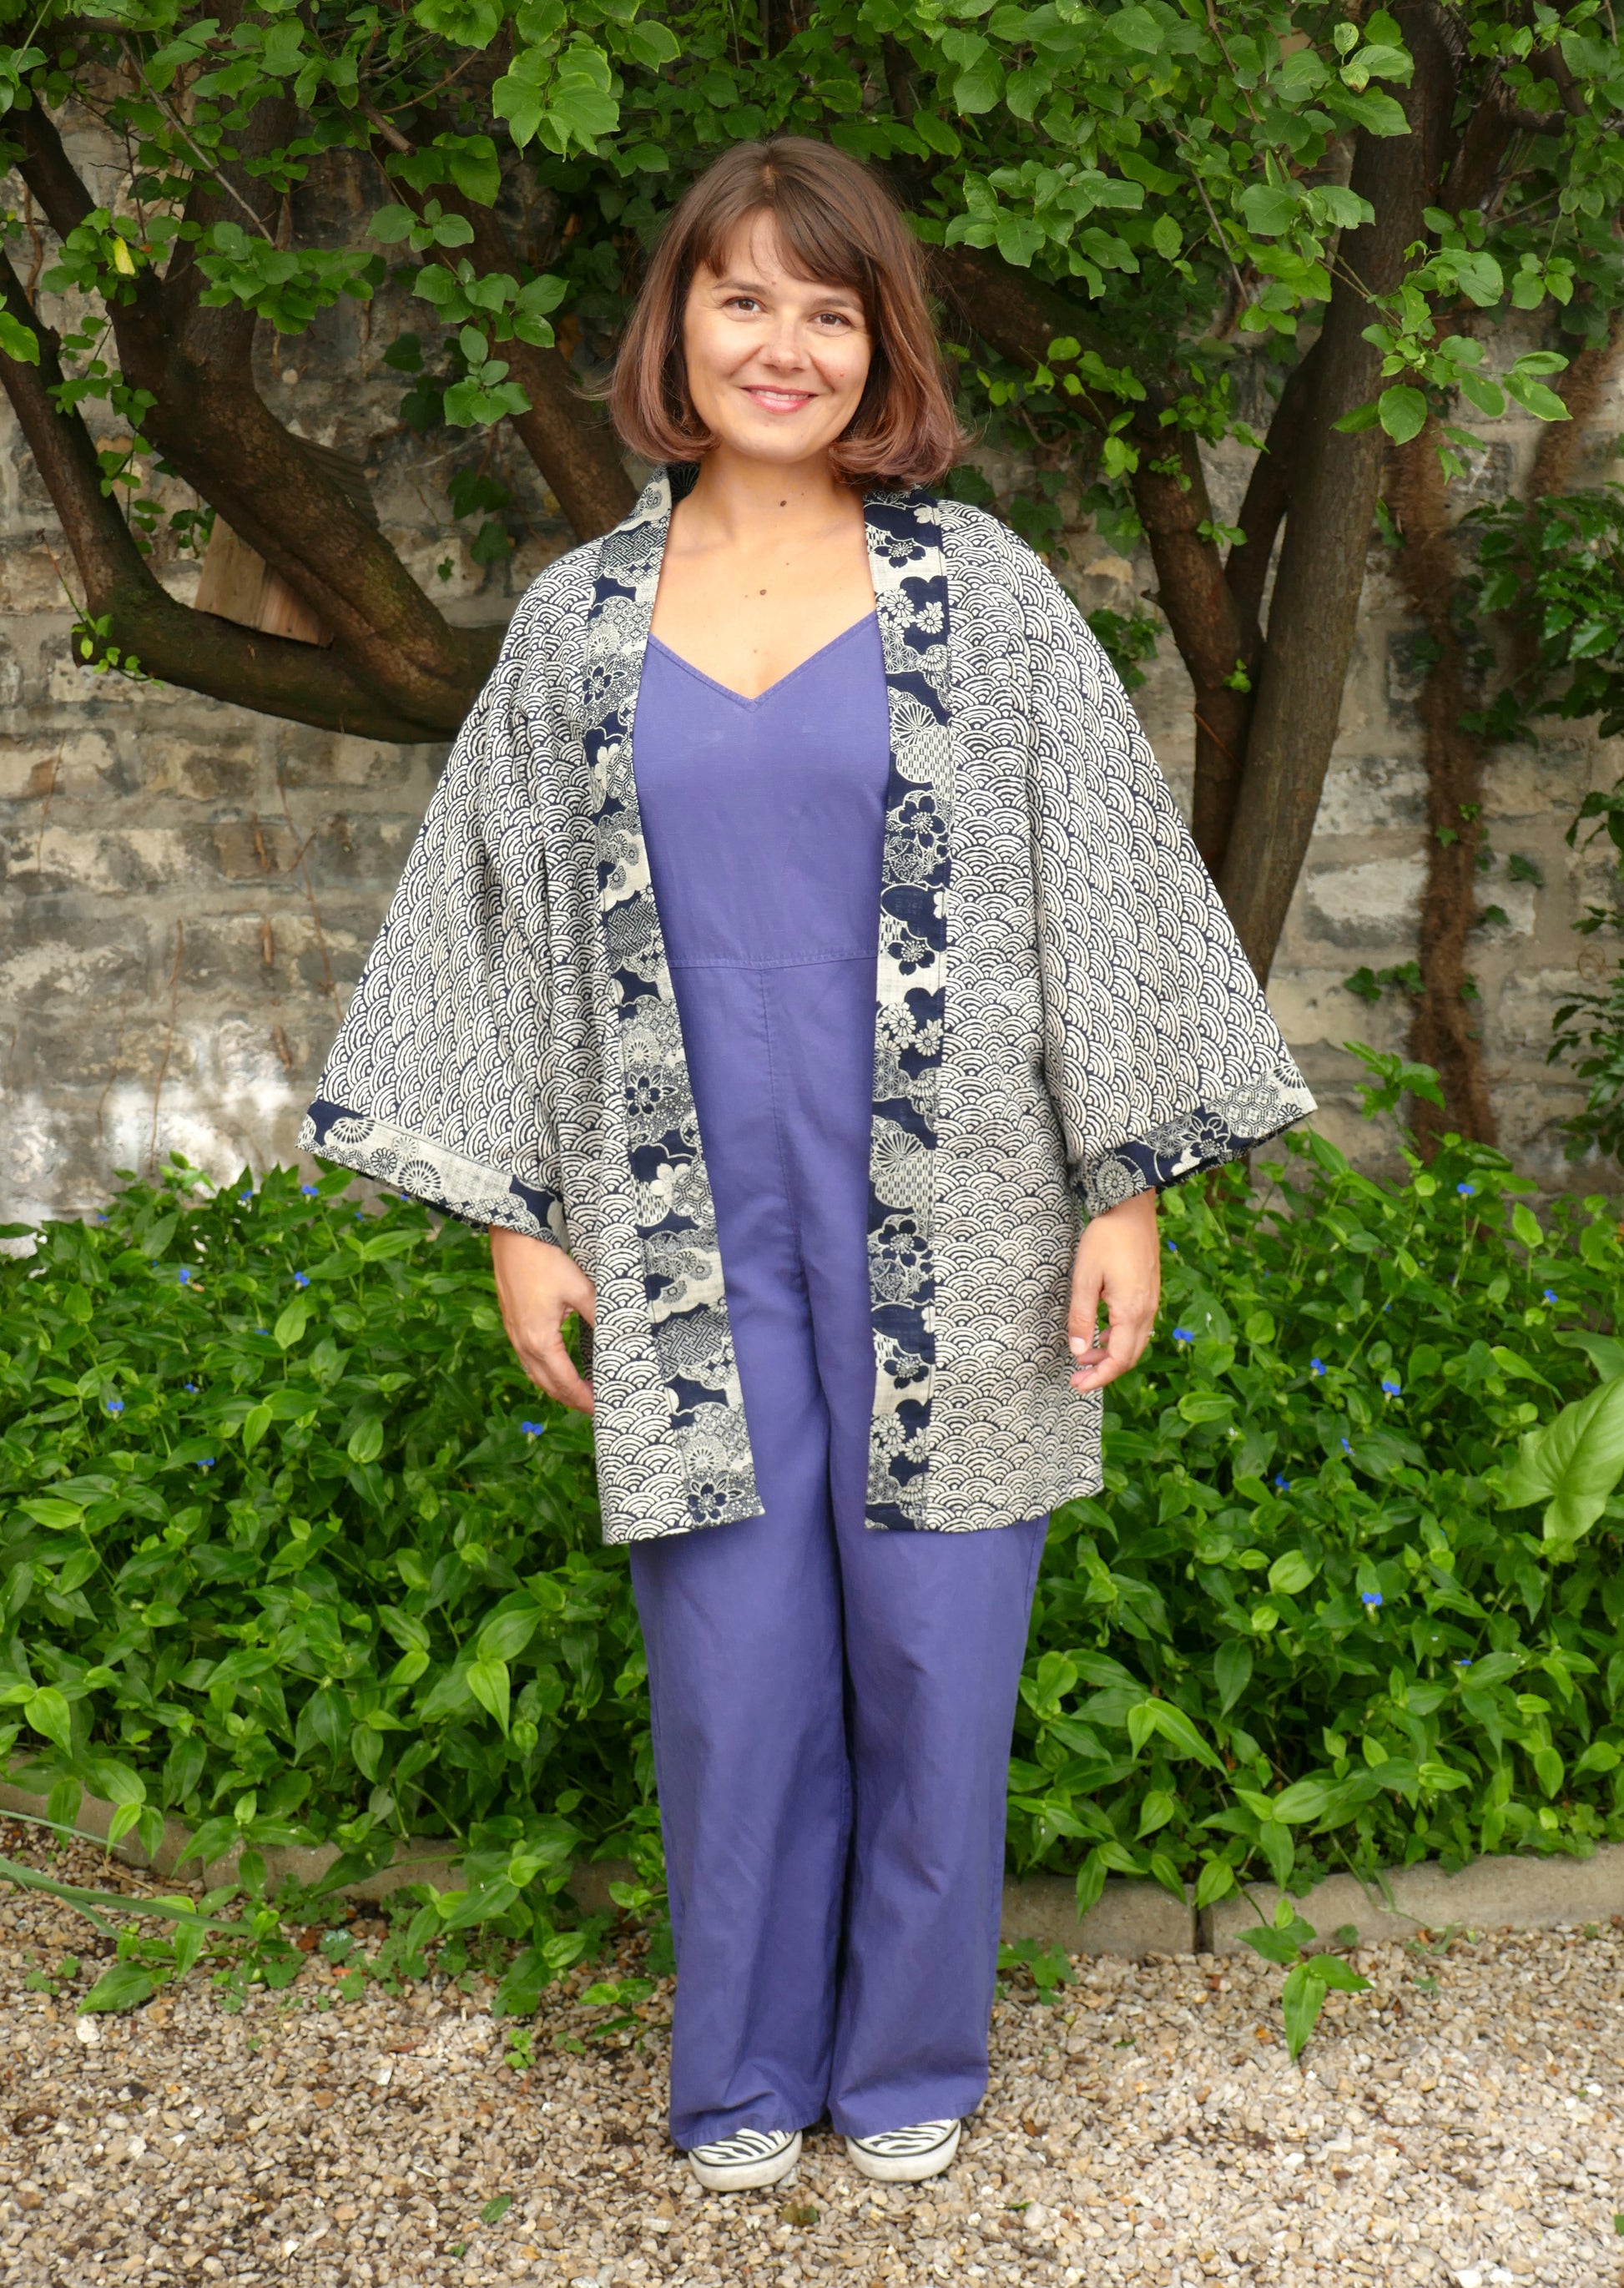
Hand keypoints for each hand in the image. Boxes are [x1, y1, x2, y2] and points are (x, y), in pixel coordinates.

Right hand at [490, 1227, 596, 1413]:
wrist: (512, 1238)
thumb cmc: (544, 1261)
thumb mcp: (579, 1289)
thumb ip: (600, 1316)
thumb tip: (621, 1336)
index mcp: (540, 1341)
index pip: (565, 1383)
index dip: (584, 1399)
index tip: (603, 1407)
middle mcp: (523, 1344)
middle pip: (548, 1386)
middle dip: (571, 1400)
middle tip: (596, 1406)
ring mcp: (514, 1335)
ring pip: (535, 1374)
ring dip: (557, 1387)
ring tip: (581, 1391)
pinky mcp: (512, 1324)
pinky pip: (528, 1360)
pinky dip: (545, 1371)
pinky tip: (558, 1366)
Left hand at [1067, 1188, 1159, 1393]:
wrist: (1131, 1208)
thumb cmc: (1106, 1238)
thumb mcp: (1084, 1278)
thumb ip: (1081, 1318)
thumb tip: (1079, 1351)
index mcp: (1132, 1311)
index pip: (1119, 1359)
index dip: (1099, 1377)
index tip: (1077, 1385)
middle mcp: (1147, 1310)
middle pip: (1130, 1356)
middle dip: (1104, 1371)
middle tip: (1078, 1378)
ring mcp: (1152, 1301)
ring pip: (1135, 1342)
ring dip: (1111, 1354)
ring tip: (1085, 1356)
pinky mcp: (1150, 1292)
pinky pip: (1138, 1327)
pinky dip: (1119, 1338)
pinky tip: (1101, 1334)